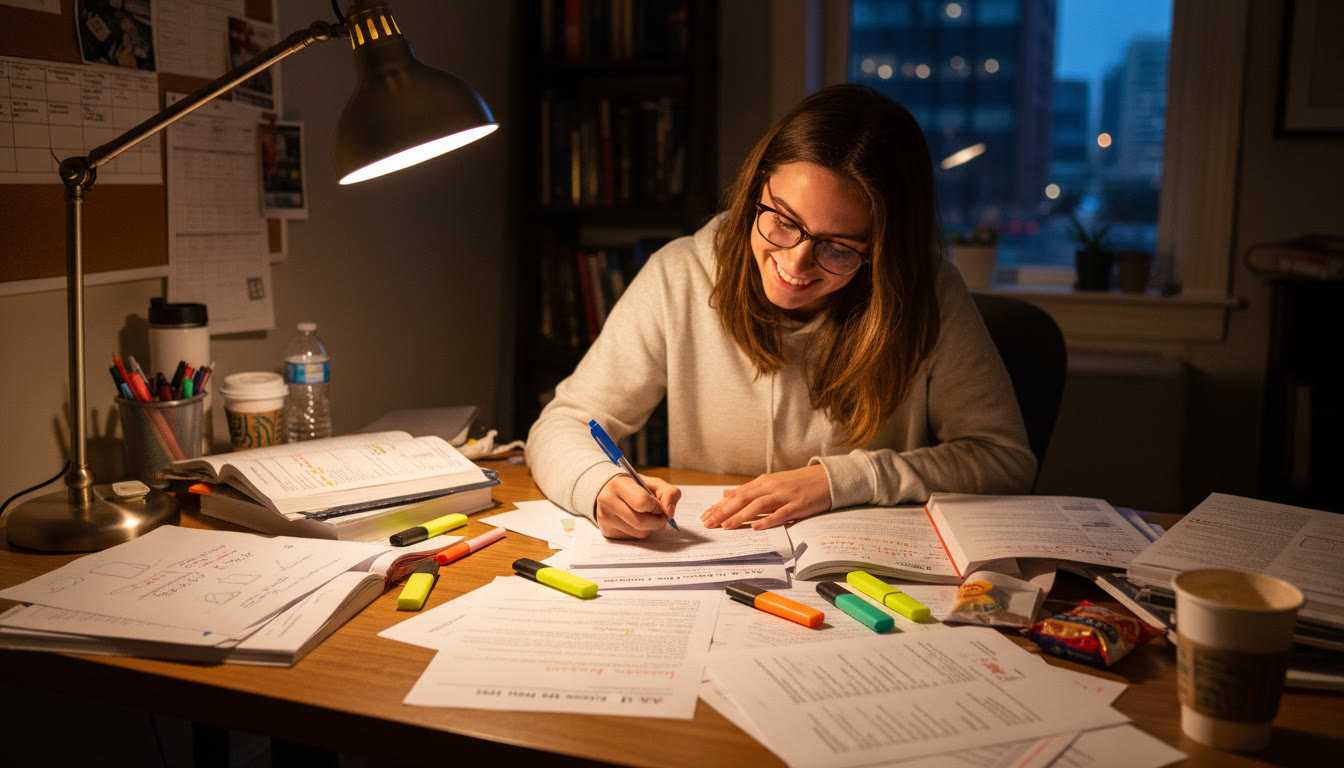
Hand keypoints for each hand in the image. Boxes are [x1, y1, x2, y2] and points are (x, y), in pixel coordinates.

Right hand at [595, 474, 680, 538]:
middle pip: (641, 522)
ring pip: (639, 533)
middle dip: (657, 521)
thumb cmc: (634, 487)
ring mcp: (605, 518)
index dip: (656, 506)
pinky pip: (632, 539)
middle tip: (659, 515)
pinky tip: (634, 522)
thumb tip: (670, 512)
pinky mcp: (606, 531)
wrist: (608, 491)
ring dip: (649, 528)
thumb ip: (668, 493)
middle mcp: (608, 501)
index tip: (659, 505)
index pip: (642, 502)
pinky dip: (639, 532)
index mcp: (618, 484)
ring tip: (645, 516)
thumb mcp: (652, 483)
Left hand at [701, 465, 831, 530]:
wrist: (826, 478)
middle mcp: (771, 487)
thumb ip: (749, 490)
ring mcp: (784, 495)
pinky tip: (757, 527)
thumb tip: (726, 494)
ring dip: (741, 516)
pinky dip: (768, 520)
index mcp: (763, 482)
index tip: (705, 516)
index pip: (736, 495)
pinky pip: (781, 513)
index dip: (719, 506)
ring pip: (758, 505)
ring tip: (726, 526)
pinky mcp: (798, 504)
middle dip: (724, 512)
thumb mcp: (771, 483)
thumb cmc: (798, 483)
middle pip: (743, 499)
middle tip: (709, 523)